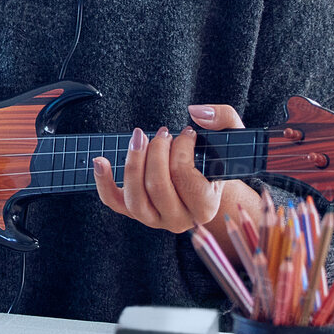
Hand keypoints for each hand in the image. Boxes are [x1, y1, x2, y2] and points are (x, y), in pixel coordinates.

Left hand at [91, 103, 246, 233]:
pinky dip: (103, 181)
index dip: (181, 148)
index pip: (184, 176)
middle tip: (163, 133)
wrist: (206, 184)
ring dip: (133, 161)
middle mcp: (179, 220)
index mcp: (206, 207)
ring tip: (140, 138)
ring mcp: (155, 219)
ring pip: (135, 197)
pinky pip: (114, 201)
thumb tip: (196, 113)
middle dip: (156, 151)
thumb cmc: (217, 160)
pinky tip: (101, 160)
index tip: (186, 133)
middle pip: (157, 186)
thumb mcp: (233, 137)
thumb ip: (224, 118)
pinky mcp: (135, 212)